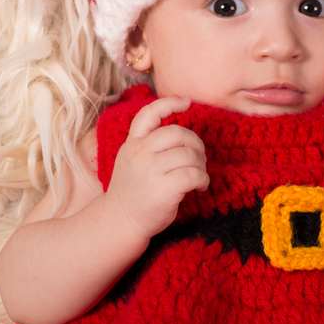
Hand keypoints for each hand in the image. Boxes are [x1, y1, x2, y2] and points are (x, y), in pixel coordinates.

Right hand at [103, 96, 208, 241]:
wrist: (121, 221)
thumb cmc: (133, 192)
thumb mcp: (131, 160)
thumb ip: (148, 145)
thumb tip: (183, 136)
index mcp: (132, 143)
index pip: (149, 114)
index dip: (170, 103)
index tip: (186, 102)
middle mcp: (140, 153)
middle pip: (179, 133)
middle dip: (196, 144)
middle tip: (198, 159)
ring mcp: (151, 170)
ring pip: (190, 155)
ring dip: (201, 165)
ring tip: (198, 176)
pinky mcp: (164, 189)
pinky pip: (194, 175)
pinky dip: (203, 180)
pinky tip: (200, 187)